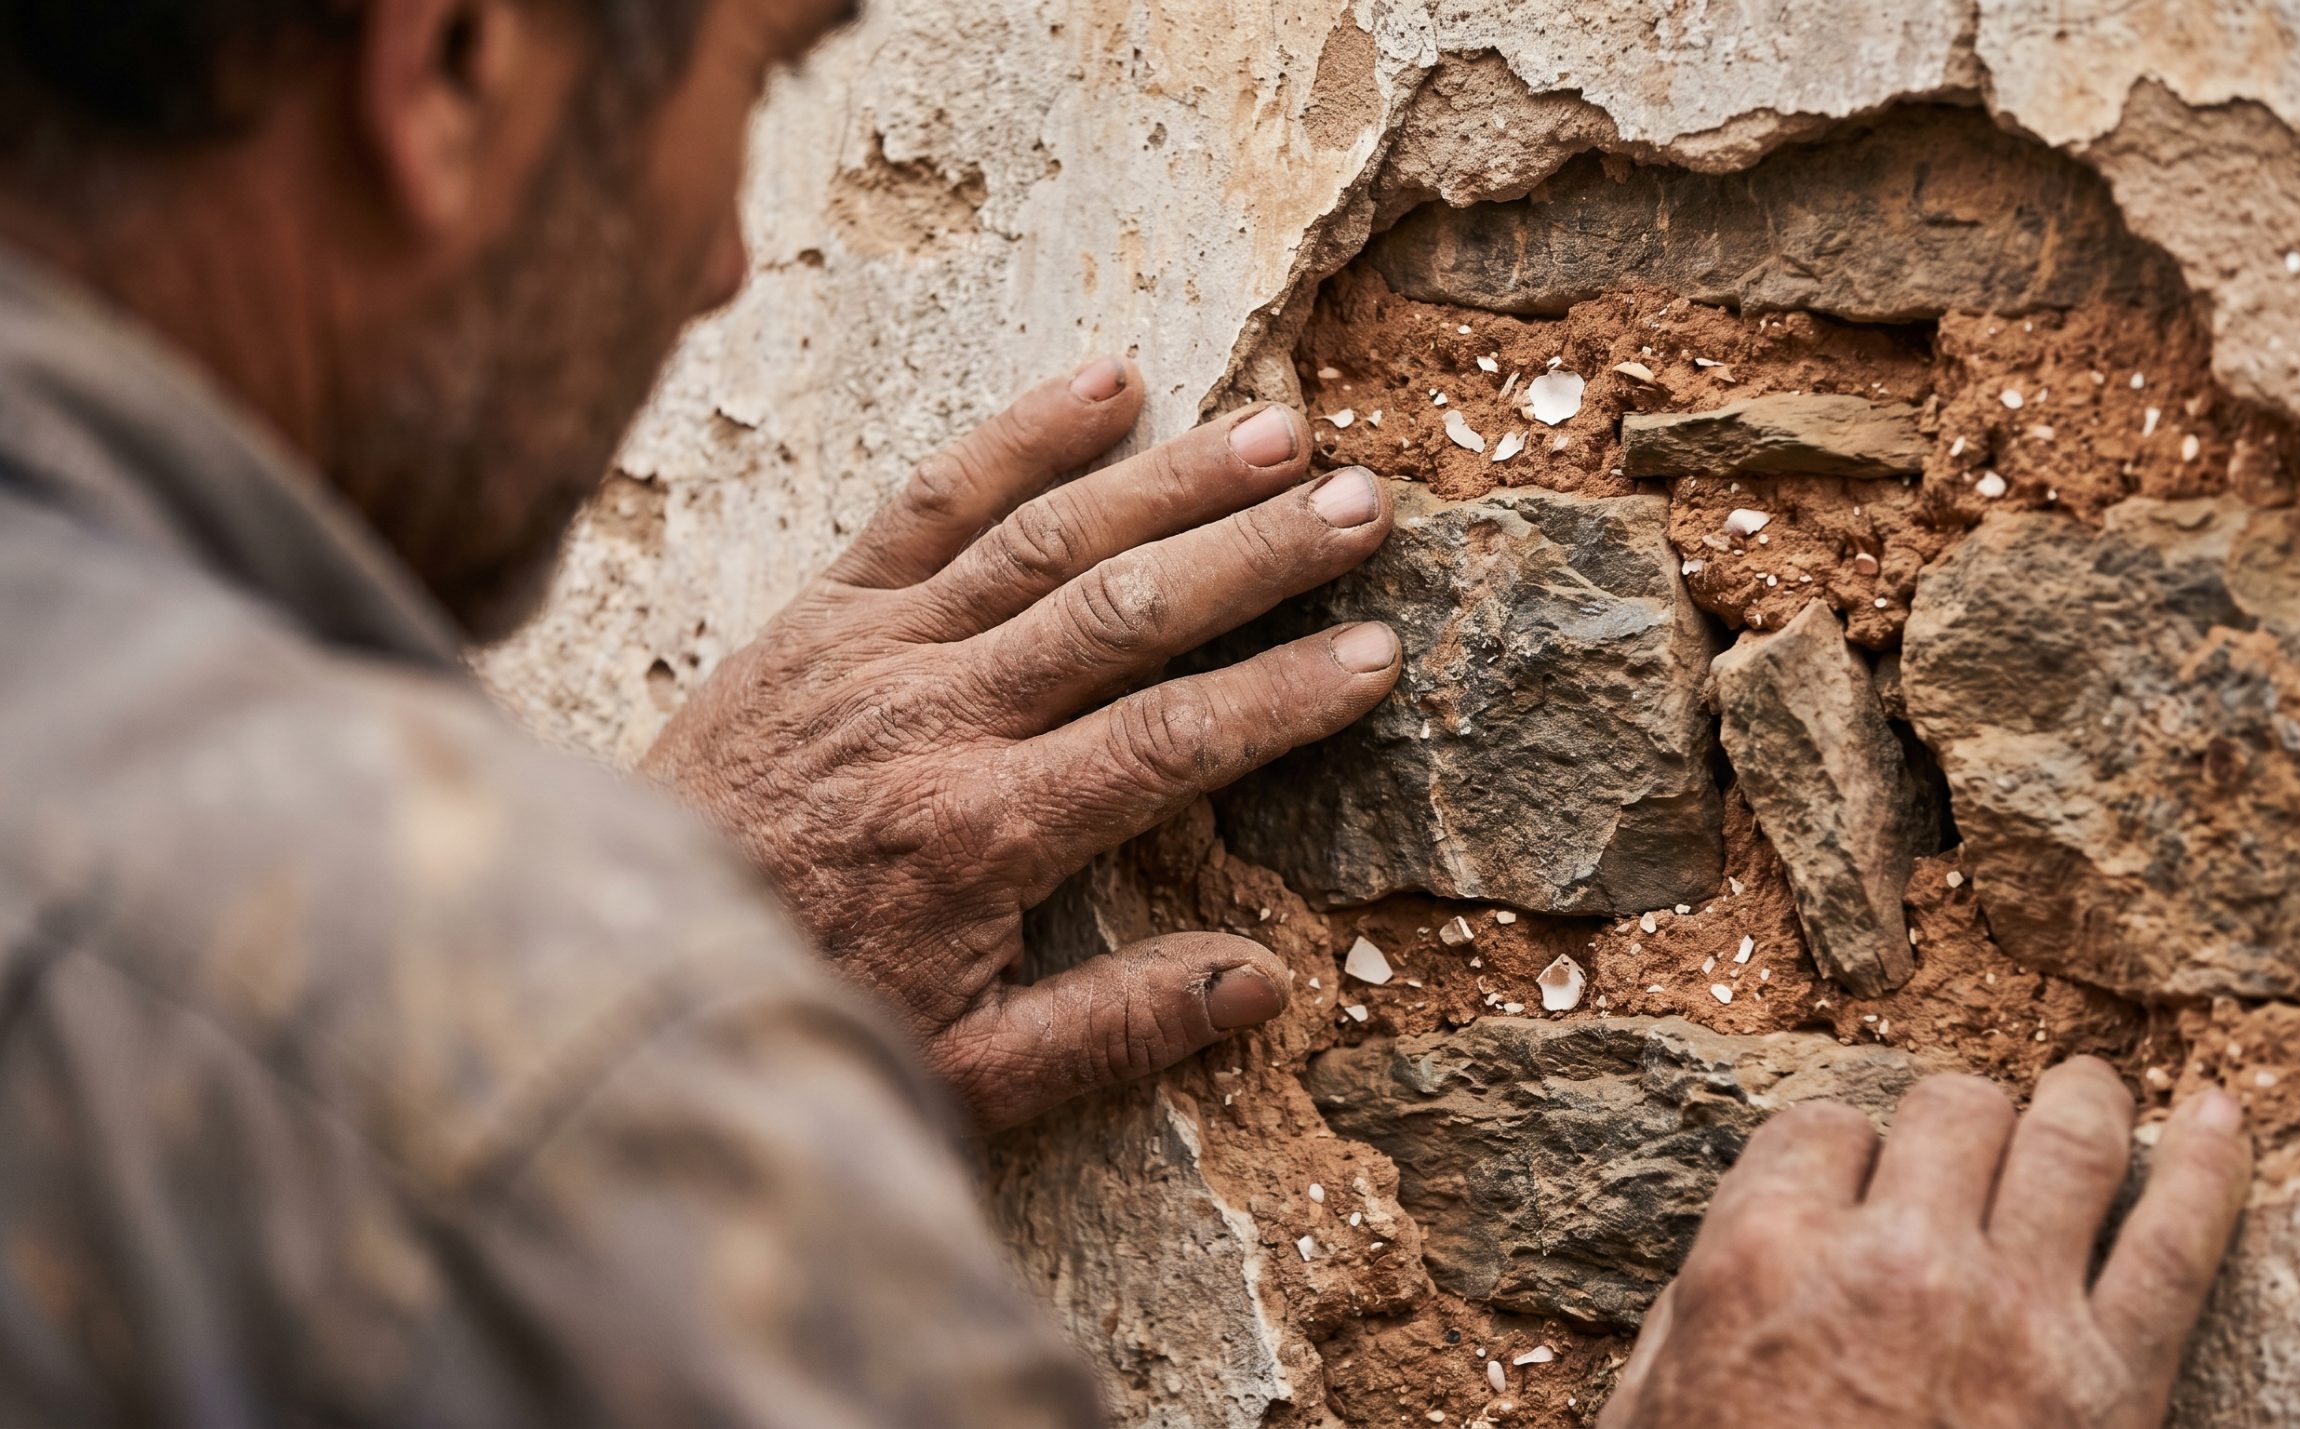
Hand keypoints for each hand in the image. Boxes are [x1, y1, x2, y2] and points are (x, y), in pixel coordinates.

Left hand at [643, 358, 1399, 1129]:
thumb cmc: (804, 1006)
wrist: (614, 952)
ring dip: (1172, 479)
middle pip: (1127, 613)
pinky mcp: (819, 609)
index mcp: (981, 835)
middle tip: (1369, 507)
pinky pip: (927, 499)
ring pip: (1044, 537)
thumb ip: (1115, 1026)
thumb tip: (1265, 982)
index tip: (1378, 655)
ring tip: (1284, 432)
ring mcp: (870, 649)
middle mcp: (932, 719)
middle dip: (1258, 555)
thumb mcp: (962, 1069)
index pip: (1169, 743)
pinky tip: (1109, 383)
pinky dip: (1019, 434)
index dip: (1283, 695)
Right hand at [1601, 1060, 2250, 1428]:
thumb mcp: (1654, 1418)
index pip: (1819, 1128)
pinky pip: (2177, 1241)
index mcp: (1763, 1258)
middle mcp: (1893, 1260)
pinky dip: (2209, 1167)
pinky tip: (2218, 1116)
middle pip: (1949, 1110)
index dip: (1842, 1151)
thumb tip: (1740, 1256)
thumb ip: (1686, 1321)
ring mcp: (2015, 1313)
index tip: (1858, 1180)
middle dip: (1958, 1119)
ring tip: (2092, 1090)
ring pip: (2066, 1138)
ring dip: (2080, 1100)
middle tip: (1969, 1141)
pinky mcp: (2113, 1382)